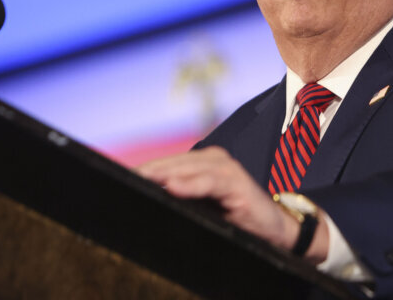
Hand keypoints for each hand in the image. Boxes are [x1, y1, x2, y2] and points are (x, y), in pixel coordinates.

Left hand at [135, 146, 328, 262]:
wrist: (278, 231)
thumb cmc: (237, 221)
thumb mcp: (205, 208)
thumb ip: (181, 199)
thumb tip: (143, 201)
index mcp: (202, 163)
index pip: (165, 164)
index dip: (142, 172)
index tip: (115, 178)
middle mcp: (214, 160)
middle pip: (171, 163)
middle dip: (146, 172)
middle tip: (118, 179)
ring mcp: (227, 169)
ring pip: (187, 169)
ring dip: (163, 174)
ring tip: (139, 180)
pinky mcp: (238, 184)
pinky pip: (210, 182)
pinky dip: (191, 185)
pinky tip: (173, 187)